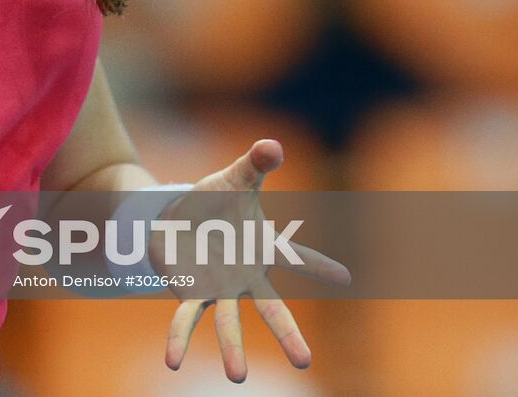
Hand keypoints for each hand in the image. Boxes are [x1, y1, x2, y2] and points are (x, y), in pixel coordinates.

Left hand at [160, 139, 351, 382]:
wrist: (177, 216)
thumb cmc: (213, 201)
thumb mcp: (235, 178)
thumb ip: (255, 164)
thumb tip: (272, 144)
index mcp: (261, 247)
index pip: (295, 255)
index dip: (318, 265)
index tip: (345, 277)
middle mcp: (244, 276)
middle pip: (271, 308)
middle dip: (287, 335)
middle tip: (304, 362)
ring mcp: (218, 287)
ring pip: (228, 322)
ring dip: (232, 349)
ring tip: (237, 378)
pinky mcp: (190, 291)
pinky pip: (184, 318)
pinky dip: (178, 339)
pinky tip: (172, 362)